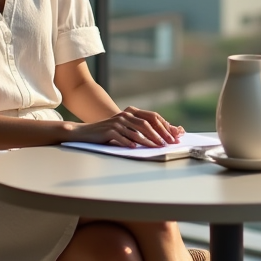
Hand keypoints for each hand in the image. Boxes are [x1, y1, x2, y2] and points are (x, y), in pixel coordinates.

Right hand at [70, 106, 184, 147]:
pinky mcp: (109, 131)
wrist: (87, 132)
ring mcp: (117, 122)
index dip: (164, 126)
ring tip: (157, 147)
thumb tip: (160, 137)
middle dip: (160, 134)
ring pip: (136, 131)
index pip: (153, 117)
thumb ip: (140, 129)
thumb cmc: (109, 132)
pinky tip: (136, 148)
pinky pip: (122, 137)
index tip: (174, 135)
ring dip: (148, 140)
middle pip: (147, 123)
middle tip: (169, 143)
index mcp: (131, 112)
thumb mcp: (125, 127)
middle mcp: (125, 115)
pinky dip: (129, 142)